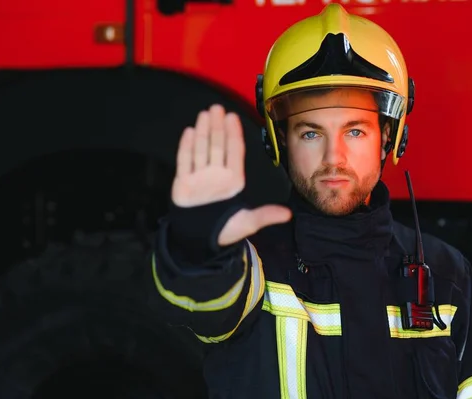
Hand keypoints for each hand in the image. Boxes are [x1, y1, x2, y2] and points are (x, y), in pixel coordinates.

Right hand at [172, 104, 291, 245]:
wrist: (199, 241)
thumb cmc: (225, 231)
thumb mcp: (247, 223)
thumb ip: (265, 216)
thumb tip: (288, 215)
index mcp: (233, 181)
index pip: (234, 152)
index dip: (233, 134)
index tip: (233, 118)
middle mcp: (216, 175)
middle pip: (217, 145)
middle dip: (218, 127)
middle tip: (218, 108)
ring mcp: (199, 177)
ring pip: (202, 149)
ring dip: (204, 131)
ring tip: (206, 114)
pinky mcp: (184, 182)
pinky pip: (185, 161)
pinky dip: (186, 146)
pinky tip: (191, 131)